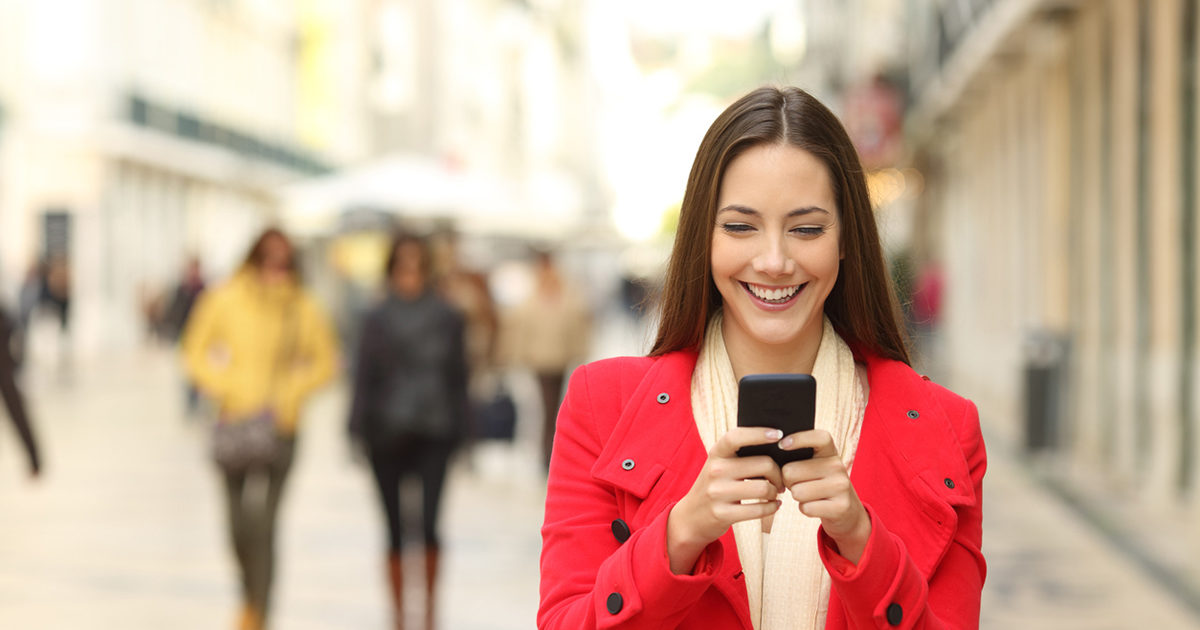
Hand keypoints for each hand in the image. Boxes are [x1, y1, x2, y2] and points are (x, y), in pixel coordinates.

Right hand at [667, 427, 785, 573]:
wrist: (691, 516)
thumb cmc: (715, 486)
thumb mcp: (720, 465)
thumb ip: (740, 455)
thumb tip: (777, 446)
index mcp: (716, 453)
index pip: (737, 437)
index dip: (759, 433)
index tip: (779, 434)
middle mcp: (715, 470)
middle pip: (764, 464)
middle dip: (778, 474)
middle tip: (780, 481)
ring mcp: (717, 493)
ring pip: (764, 488)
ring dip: (775, 492)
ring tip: (774, 493)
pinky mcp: (722, 514)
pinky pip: (759, 510)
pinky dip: (772, 507)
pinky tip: (773, 505)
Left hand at [779, 430, 870, 563]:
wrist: (846, 511)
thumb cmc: (819, 484)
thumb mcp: (815, 466)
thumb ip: (799, 457)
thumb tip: (773, 458)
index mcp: (830, 452)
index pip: (819, 437)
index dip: (798, 439)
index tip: (782, 445)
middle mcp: (838, 466)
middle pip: (791, 471)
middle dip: (788, 481)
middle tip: (799, 483)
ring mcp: (841, 486)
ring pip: (797, 492)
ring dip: (797, 496)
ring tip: (809, 494)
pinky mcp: (840, 506)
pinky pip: (806, 508)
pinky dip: (805, 509)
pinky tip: (816, 506)